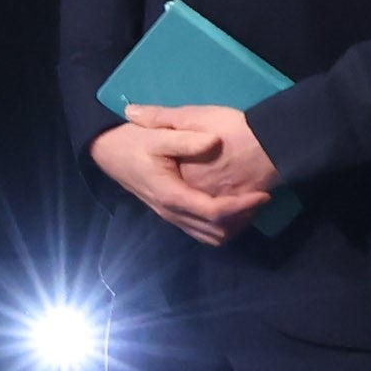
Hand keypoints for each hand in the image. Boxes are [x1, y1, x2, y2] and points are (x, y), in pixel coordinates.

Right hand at [98, 105, 276, 245]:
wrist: (108, 153)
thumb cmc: (133, 142)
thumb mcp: (156, 134)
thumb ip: (185, 138)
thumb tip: (214, 142)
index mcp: (172, 195)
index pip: (214, 212)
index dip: (242, 206)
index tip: (262, 193)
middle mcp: (173, 213)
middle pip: (216, 231)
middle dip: (242, 218)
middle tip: (261, 197)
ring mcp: (172, 217)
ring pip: (211, 237)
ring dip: (234, 225)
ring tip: (251, 204)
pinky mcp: (173, 215)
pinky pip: (203, 232)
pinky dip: (222, 226)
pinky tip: (232, 207)